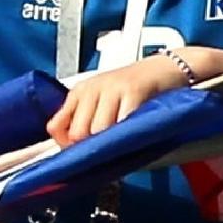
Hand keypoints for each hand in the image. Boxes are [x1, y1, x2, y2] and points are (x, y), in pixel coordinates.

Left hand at [47, 54, 191, 145]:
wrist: (166, 68)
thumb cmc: (137, 90)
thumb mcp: (104, 101)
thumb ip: (87, 121)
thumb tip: (74, 149)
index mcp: (81, 91)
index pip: (56, 125)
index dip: (66, 145)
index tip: (82, 154)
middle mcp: (92, 88)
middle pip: (77, 133)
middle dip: (91, 147)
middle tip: (107, 151)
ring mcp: (112, 88)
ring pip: (98, 130)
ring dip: (111, 143)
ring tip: (123, 143)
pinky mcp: (133, 90)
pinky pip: (122, 122)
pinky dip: (127, 135)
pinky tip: (134, 135)